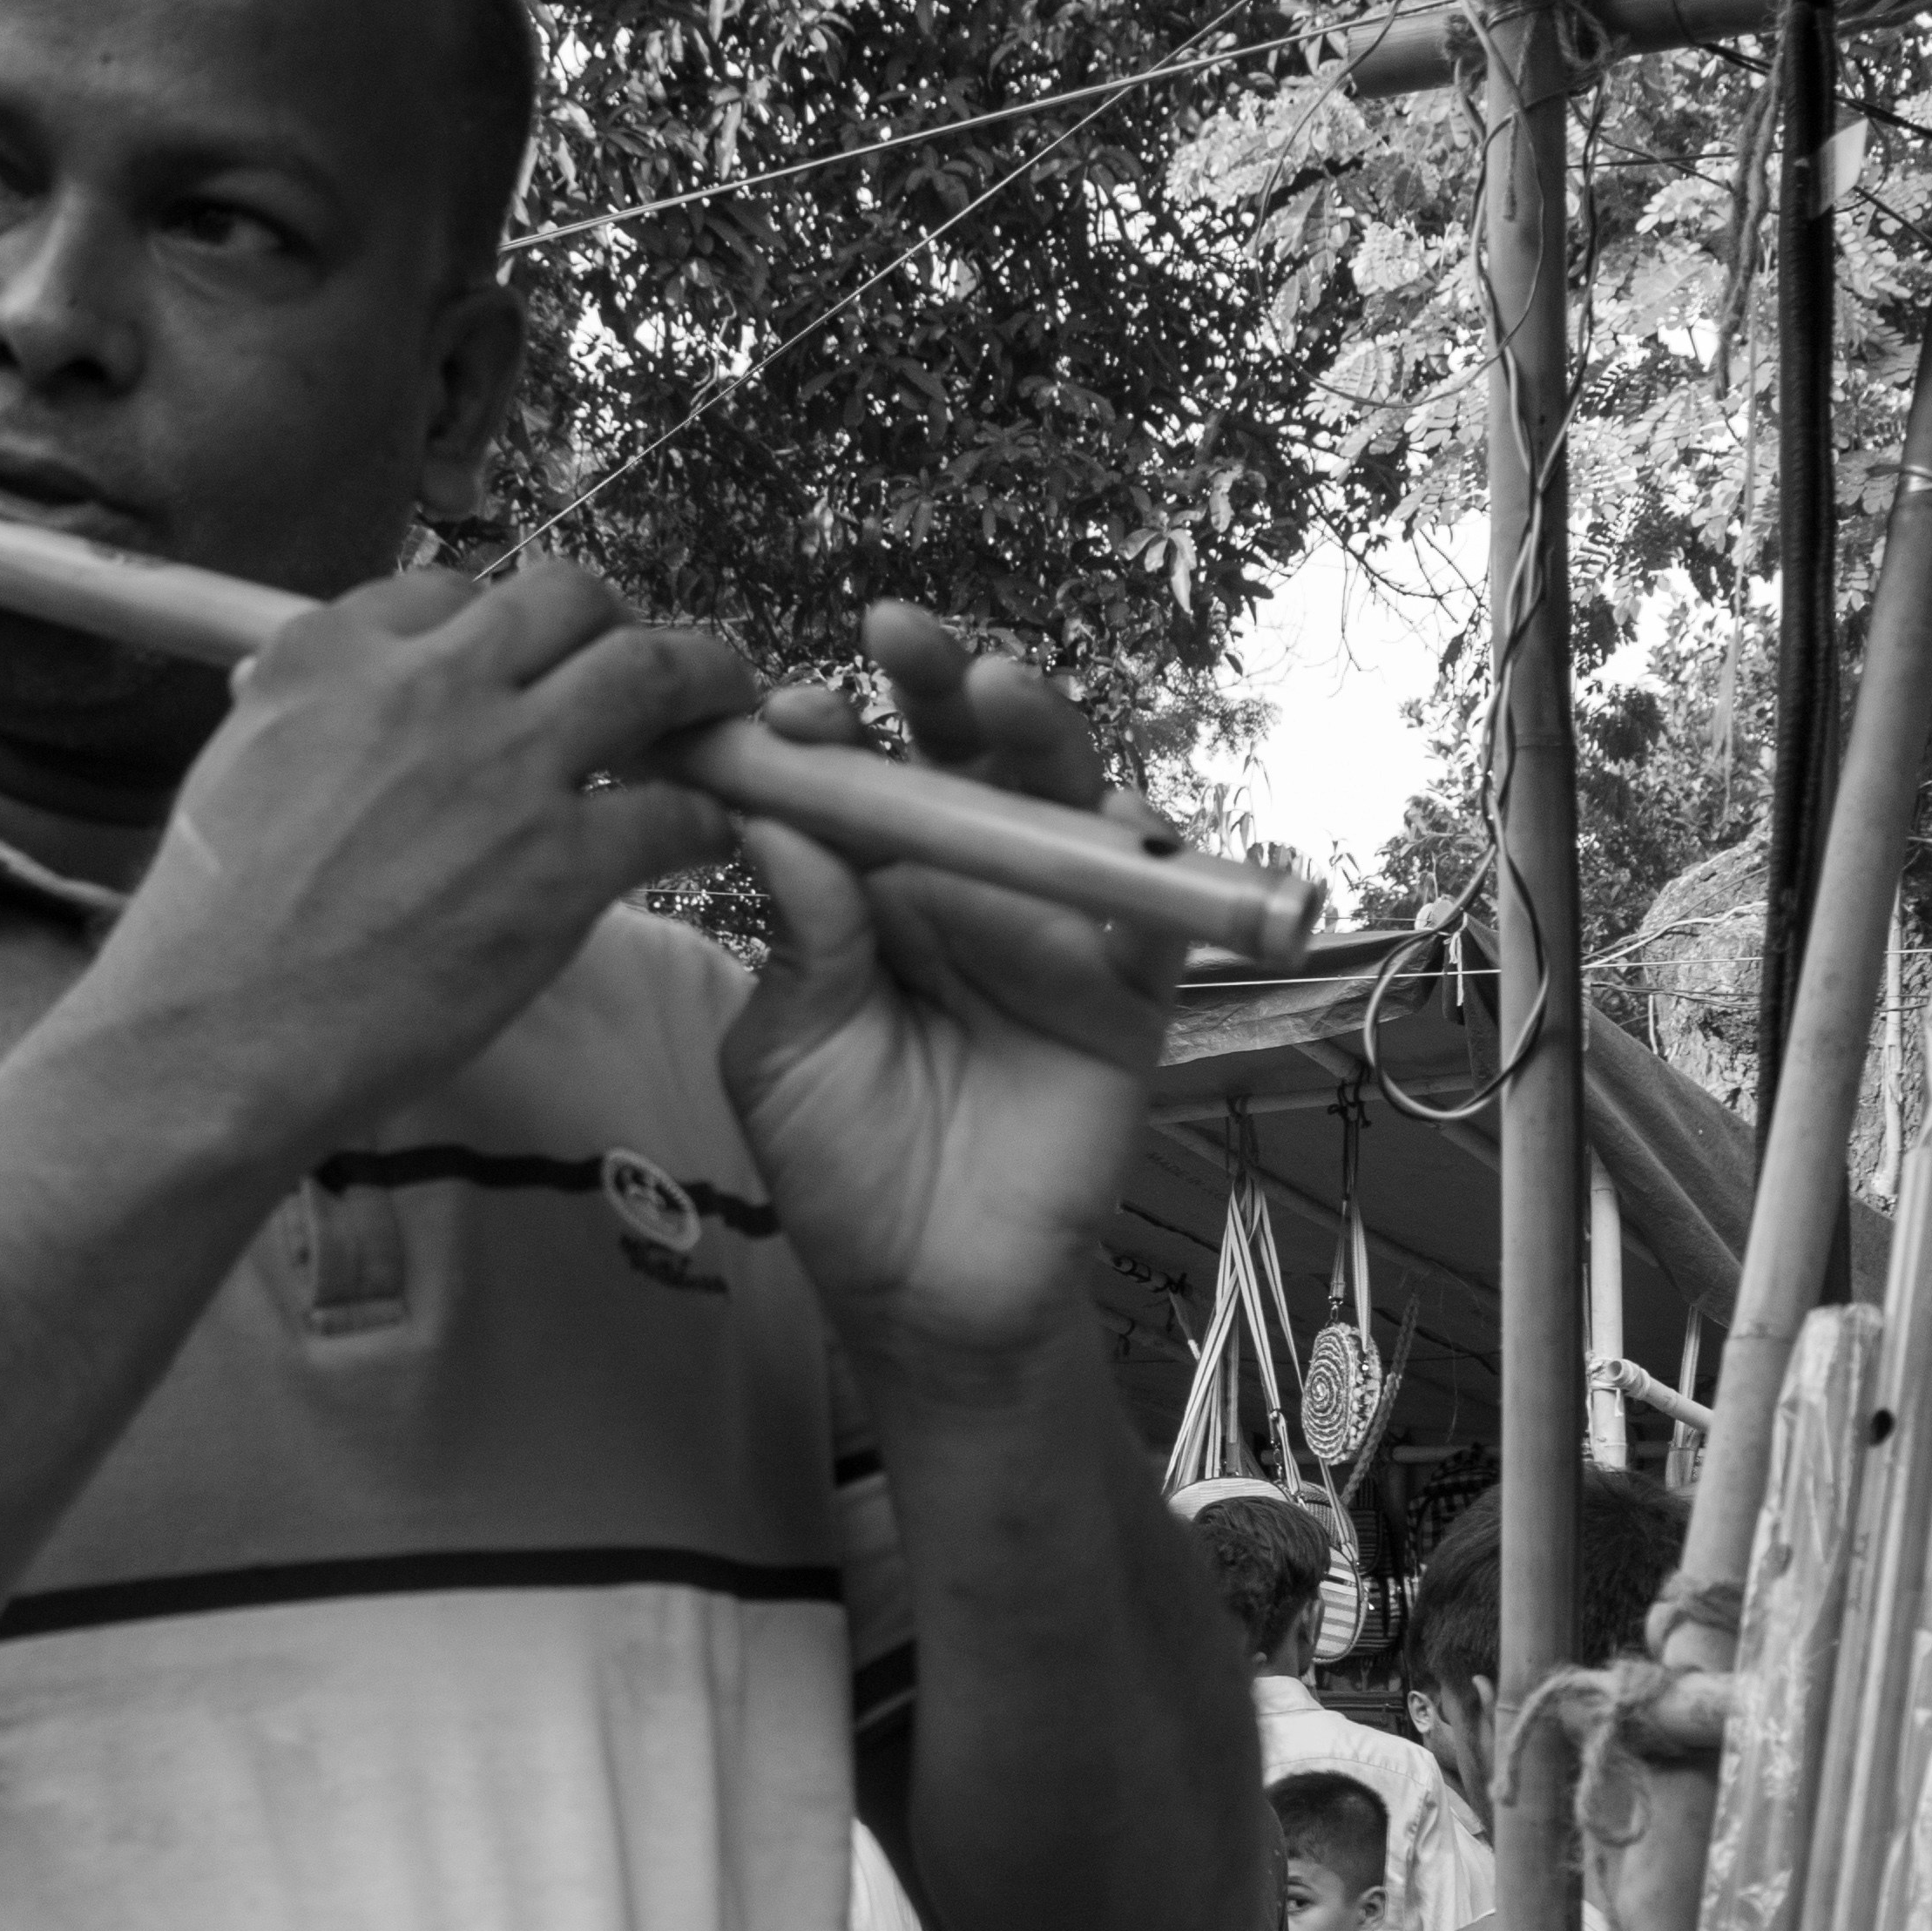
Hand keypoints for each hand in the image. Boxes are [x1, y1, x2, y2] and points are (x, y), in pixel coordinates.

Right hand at [89, 556, 753, 1156]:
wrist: (216, 1040)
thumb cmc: (207, 930)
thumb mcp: (233, 764)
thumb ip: (294, 712)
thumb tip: (292, 683)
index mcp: (332, 654)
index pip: (453, 591)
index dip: (507, 624)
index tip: (529, 662)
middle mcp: (427, 686)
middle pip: (569, 598)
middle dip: (619, 623)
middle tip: (646, 666)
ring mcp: (502, 769)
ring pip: (650, 672)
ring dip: (704, 682)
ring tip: (727, 710)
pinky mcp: (558, 866)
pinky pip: (674, 811)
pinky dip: (703, 818)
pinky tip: (703, 838)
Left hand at [722, 605, 1183, 1352]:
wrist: (924, 1296)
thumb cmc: (839, 1166)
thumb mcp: (787, 1049)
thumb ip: (799, 941)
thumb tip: (776, 819)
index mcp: (867, 886)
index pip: (854, 776)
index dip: (826, 731)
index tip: (787, 716)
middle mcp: (962, 883)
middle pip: (964, 753)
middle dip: (937, 682)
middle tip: (898, 634)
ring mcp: (1051, 928)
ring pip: (1061, 801)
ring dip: (1039, 732)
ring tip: (996, 690)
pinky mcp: (1129, 988)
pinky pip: (1155, 906)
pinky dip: (1145, 854)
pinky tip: (1112, 819)